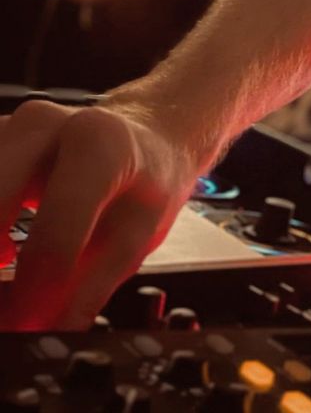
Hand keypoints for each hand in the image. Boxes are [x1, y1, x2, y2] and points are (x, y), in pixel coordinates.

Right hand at [0, 96, 203, 329]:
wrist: (148, 134)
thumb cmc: (144, 183)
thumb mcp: (136, 237)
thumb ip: (86, 290)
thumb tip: (42, 336)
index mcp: (99, 144)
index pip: (54, 231)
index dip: (38, 291)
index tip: (31, 324)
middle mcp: (44, 124)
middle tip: (8, 303)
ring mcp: (8, 127)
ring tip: (9, 265)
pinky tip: (2, 252)